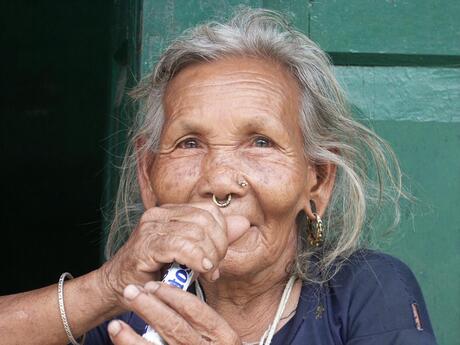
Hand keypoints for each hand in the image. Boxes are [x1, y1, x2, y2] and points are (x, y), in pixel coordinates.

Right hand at [97, 203, 249, 306]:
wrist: (118, 287)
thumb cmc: (154, 270)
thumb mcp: (190, 253)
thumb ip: (215, 238)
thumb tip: (243, 223)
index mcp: (171, 211)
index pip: (210, 211)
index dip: (223, 233)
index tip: (219, 256)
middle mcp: (160, 214)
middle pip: (206, 221)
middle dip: (218, 246)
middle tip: (214, 266)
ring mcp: (151, 227)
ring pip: (196, 233)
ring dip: (209, 256)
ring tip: (208, 272)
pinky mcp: (146, 245)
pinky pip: (181, 246)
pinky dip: (197, 259)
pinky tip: (202, 270)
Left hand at [107, 281, 240, 344]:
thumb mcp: (222, 336)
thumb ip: (206, 321)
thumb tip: (177, 295)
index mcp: (224, 336)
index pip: (195, 309)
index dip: (172, 295)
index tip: (153, 286)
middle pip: (174, 326)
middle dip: (149, 307)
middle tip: (131, 292)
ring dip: (132, 338)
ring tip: (115, 325)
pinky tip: (121, 341)